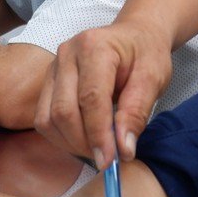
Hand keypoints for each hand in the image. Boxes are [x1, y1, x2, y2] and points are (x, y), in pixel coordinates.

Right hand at [36, 19, 174, 167]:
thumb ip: (137, 112)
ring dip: (70, 143)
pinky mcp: (48, 81)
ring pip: (48, 118)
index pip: (90, 98)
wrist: (134, 36)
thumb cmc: (146, 53)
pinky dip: (61, 136)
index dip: (99, 134)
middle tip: (108, 159)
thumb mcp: (153, 78)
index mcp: (95, 47)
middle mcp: (67, 54)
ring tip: (98, 149)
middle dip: (84, 143)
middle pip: (63, 111)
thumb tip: (123, 149)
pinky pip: (43, 118)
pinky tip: (84, 139)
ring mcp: (53, 67)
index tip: (111, 161)